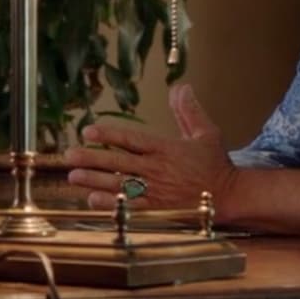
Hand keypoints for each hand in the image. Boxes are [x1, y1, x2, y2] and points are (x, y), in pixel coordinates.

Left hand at [65, 83, 236, 214]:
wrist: (230, 197)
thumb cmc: (216, 165)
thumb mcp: (206, 133)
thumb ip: (189, 111)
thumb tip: (181, 87)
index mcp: (166, 149)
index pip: (132, 139)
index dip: (109, 135)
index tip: (88, 131)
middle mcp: (158, 170)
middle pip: (118, 162)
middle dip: (92, 158)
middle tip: (69, 156)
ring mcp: (156, 192)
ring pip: (118, 185)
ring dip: (94, 181)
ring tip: (73, 176)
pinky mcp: (157, 211)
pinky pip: (129, 208)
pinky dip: (110, 205)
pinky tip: (92, 200)